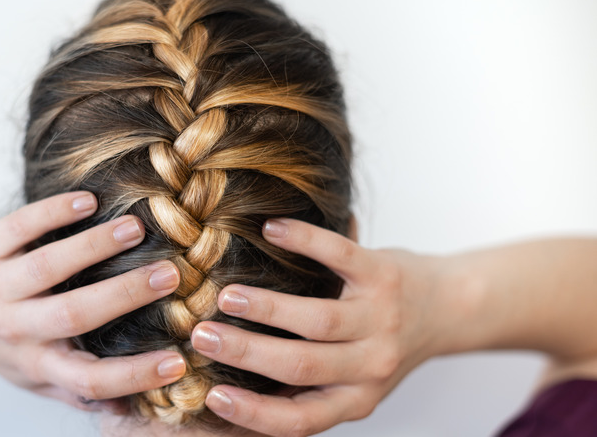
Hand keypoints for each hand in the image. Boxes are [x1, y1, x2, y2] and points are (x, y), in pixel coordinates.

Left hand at [0, 191, 186, 411]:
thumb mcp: (32, 376)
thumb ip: (77, 389)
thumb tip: (132, 406)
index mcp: (36, 361)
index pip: (88, 378)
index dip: (133, 375)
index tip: (177, 361)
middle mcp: (16, 326)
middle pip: (73, 314)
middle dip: (125, 294)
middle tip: (170, 275)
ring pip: (48, 266)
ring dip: (95, 246)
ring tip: (136, 228)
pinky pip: (20, 227)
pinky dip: (53, 213)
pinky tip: (88, 202)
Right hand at [192, 218, 456, 435]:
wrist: (447, 309)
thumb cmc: (381, 347)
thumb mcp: (350, 382)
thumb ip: (303, 387)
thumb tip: (228, 392)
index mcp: (356, 399)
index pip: (300, 420)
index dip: (252, 413)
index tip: (211, 395)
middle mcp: (371, 365)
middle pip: (302, 366)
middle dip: (245, 353)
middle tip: (201, 335)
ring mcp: (381, 319)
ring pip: (319, 320)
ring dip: (266, 308)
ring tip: (226, 295)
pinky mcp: (384, 275)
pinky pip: (340, 255)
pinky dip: (304, 241)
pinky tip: (271, 230)